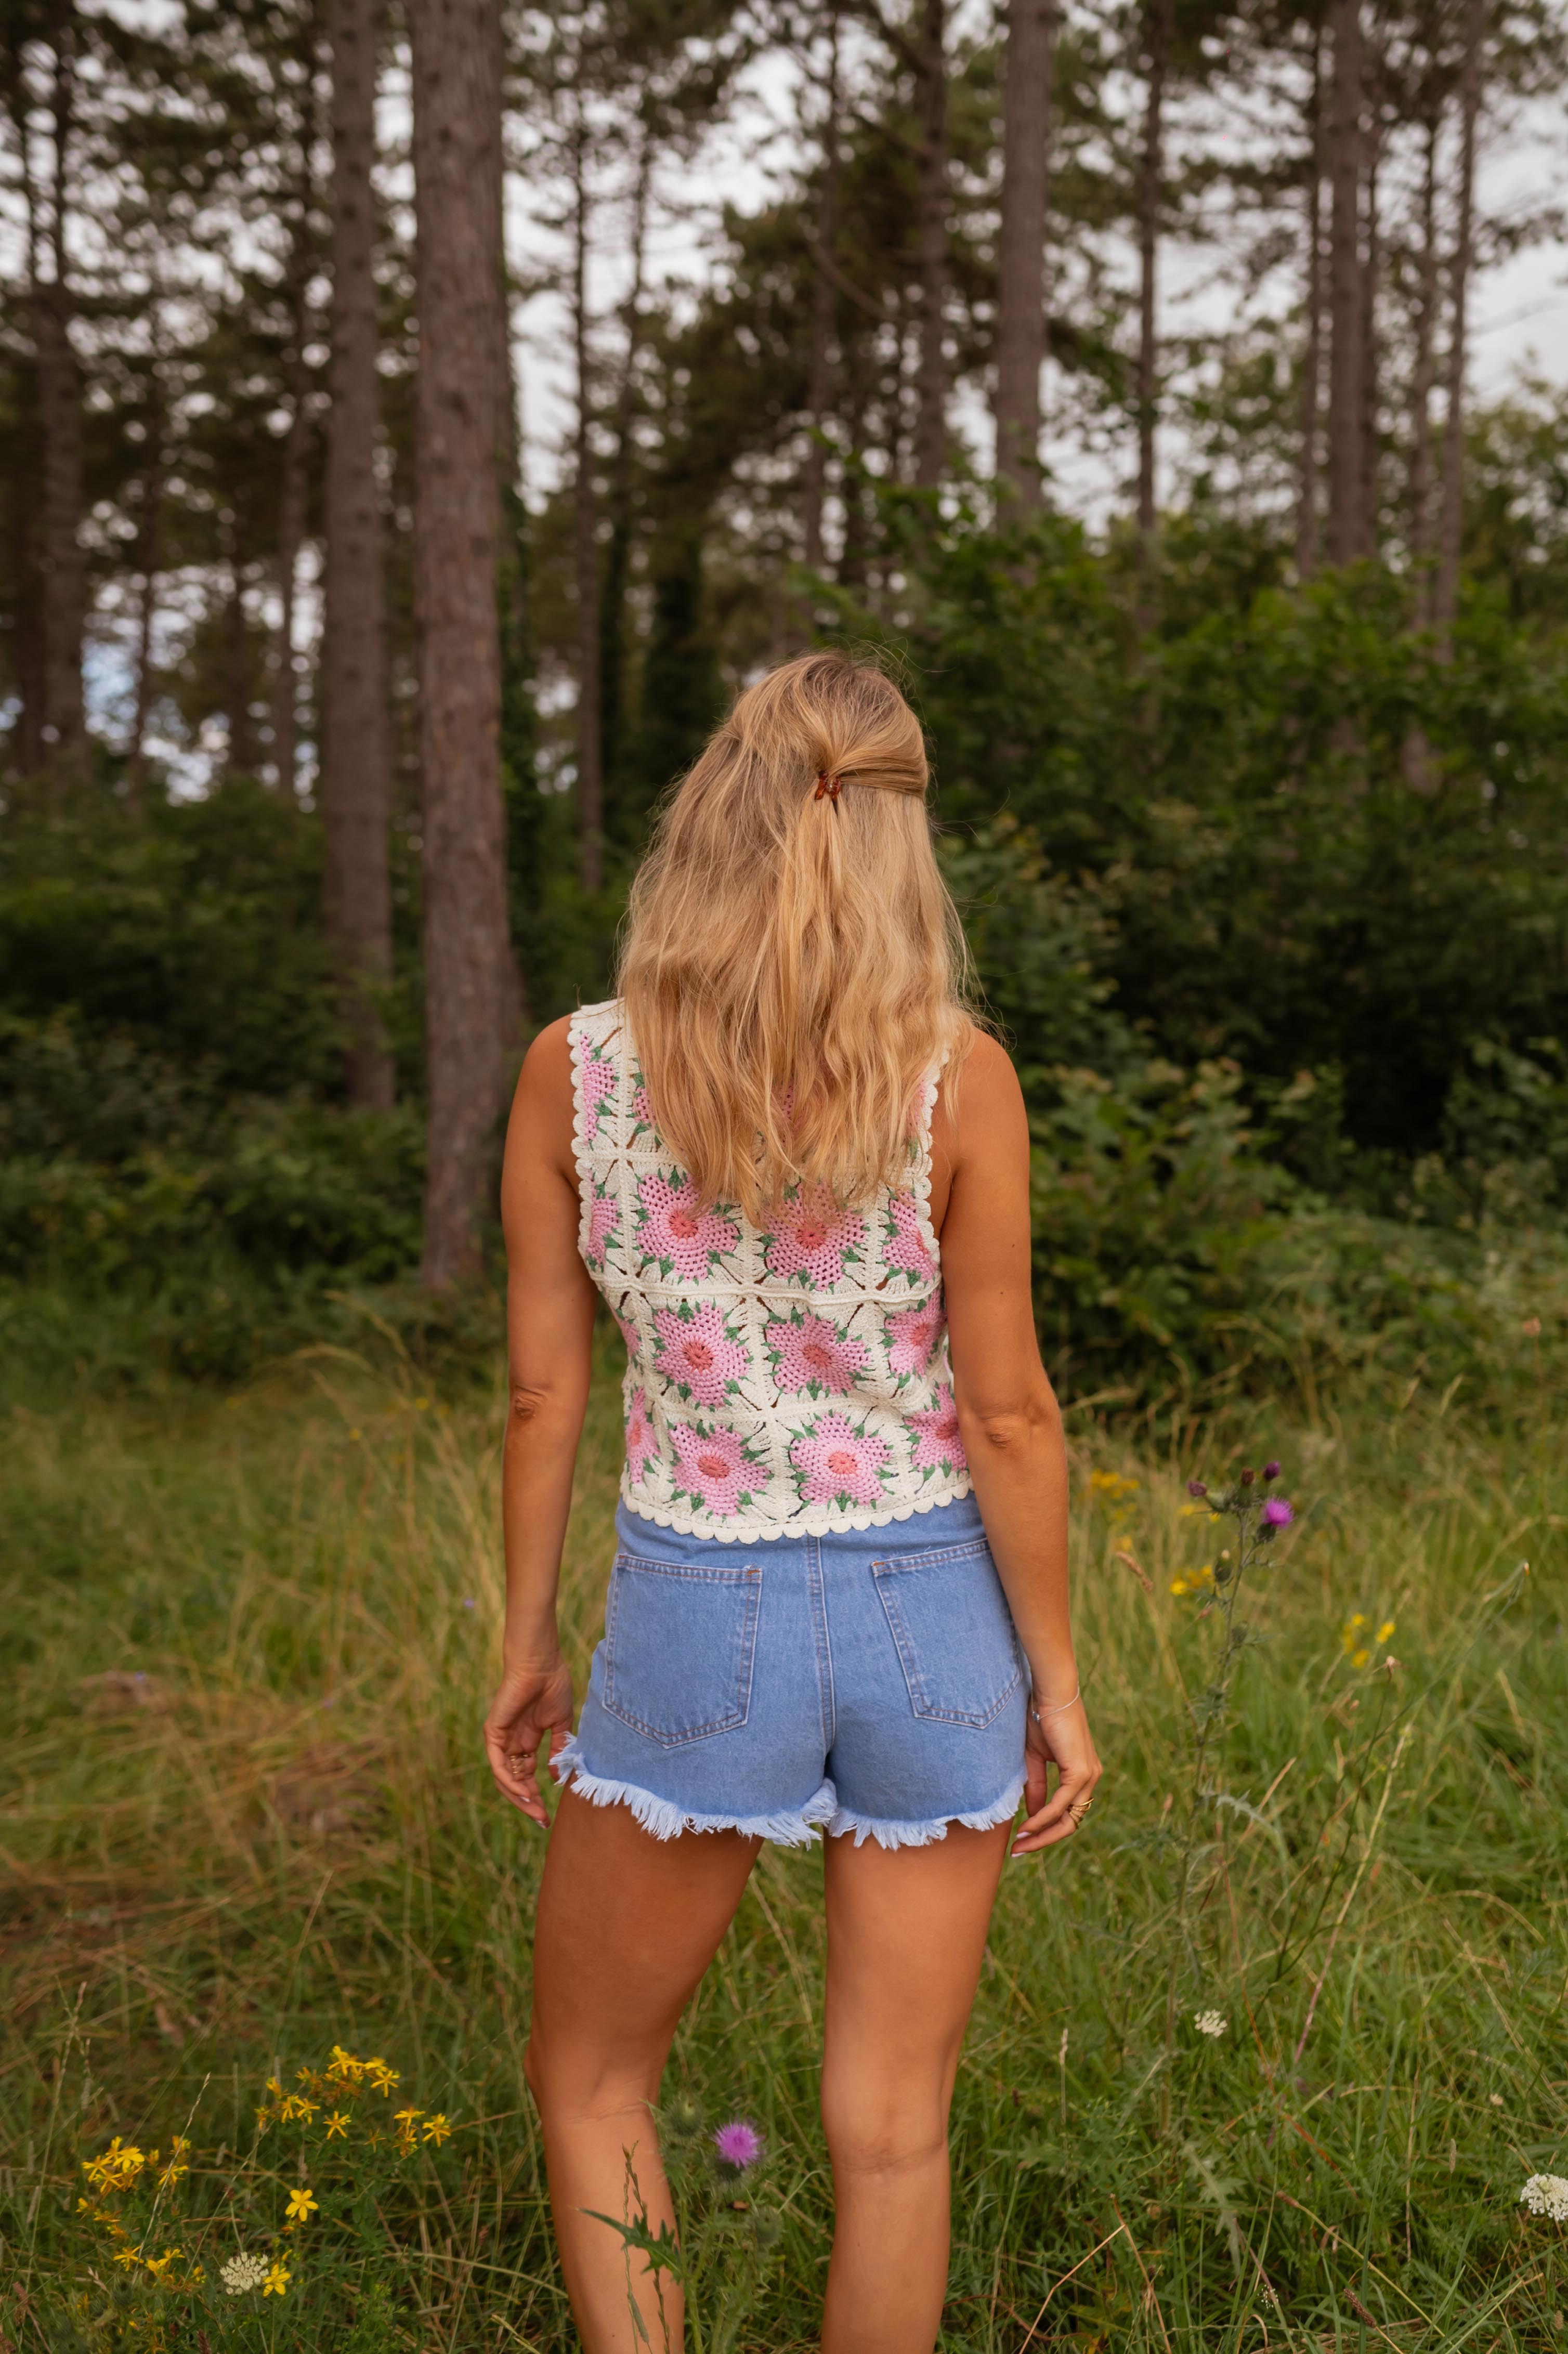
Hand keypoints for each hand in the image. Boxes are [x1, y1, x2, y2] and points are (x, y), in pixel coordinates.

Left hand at [484, 1657, 575, 1825]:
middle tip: (542, 1821)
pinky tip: (524, 1793)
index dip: (536, 1796)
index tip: (548, 1815)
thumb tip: (555, 1778)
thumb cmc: (553, 1686)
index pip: (526, 1777)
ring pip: (504, 1779)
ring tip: (536, 1811)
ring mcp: (501, 1739)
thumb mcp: (562, 1725)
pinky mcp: (493, 1733)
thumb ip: (559, 1750)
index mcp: (526, 1741)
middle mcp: (511, 1744)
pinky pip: (498, 1764)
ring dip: (519, 1798)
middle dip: (528, 1803)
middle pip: (514, 1782)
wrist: (542, 1664)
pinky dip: (509, 1781)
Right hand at [1011, 1691, 1101, 1856]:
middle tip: (1019, 1851)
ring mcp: (1089, 1775)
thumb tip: (1032, 1816)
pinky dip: (1043, 1818)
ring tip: (1020, 1843)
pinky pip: (1061, 1804)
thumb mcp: (1034, 1758)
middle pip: (1070, 1822)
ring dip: (1042, 1834)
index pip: (1067, 1813)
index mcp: (1082, 1774)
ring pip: (1068, 1818)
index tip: (1021, 1839)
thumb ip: (1036, 1787)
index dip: (1045, 1830)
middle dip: (1044, 1840)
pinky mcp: (1081, 1771)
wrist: (1049, 1691)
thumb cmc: (1040, 1717)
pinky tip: (1027, 1826)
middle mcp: (1090, 1777)